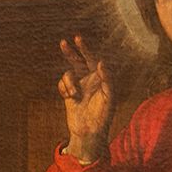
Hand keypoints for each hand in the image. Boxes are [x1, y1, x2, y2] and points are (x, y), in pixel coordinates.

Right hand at [58, 35, 112, 164]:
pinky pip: (61, 84)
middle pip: (77, 61)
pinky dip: (63, 89)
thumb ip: (107, 78)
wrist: (89, 132)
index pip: (92, 59)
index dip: (85, 48)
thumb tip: (100, 62)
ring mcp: (78, 86)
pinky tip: (68, 98)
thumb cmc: (103, 115)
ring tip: (73, 95)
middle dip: (70, 52)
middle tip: (63, 43)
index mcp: (100, 77)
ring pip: (67, 75)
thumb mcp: (109, 97)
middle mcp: (89, 79)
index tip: (77, 39)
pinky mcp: (68, 94)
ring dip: (68, 83)